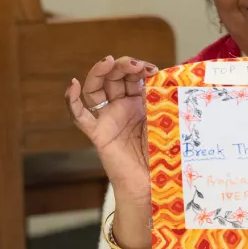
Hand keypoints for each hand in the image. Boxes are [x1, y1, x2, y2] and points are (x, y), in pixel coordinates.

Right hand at [65, 56, 157, 199]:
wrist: (155, 185)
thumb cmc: (165, 155)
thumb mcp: (168, 121)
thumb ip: (167, 102)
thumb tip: (175, 79)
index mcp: (139, 103)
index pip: (133, 77)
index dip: (139, 68)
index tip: (152, 69)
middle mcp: (121, 108)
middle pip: (113, 78)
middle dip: (123, 66)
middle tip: (134, 64)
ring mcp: (108, 120)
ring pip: (95, 90)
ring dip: (99, 73)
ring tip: (108, 62)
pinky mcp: (98, 134)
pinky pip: (80, 117)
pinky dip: (72, 101)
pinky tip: (72, 85)